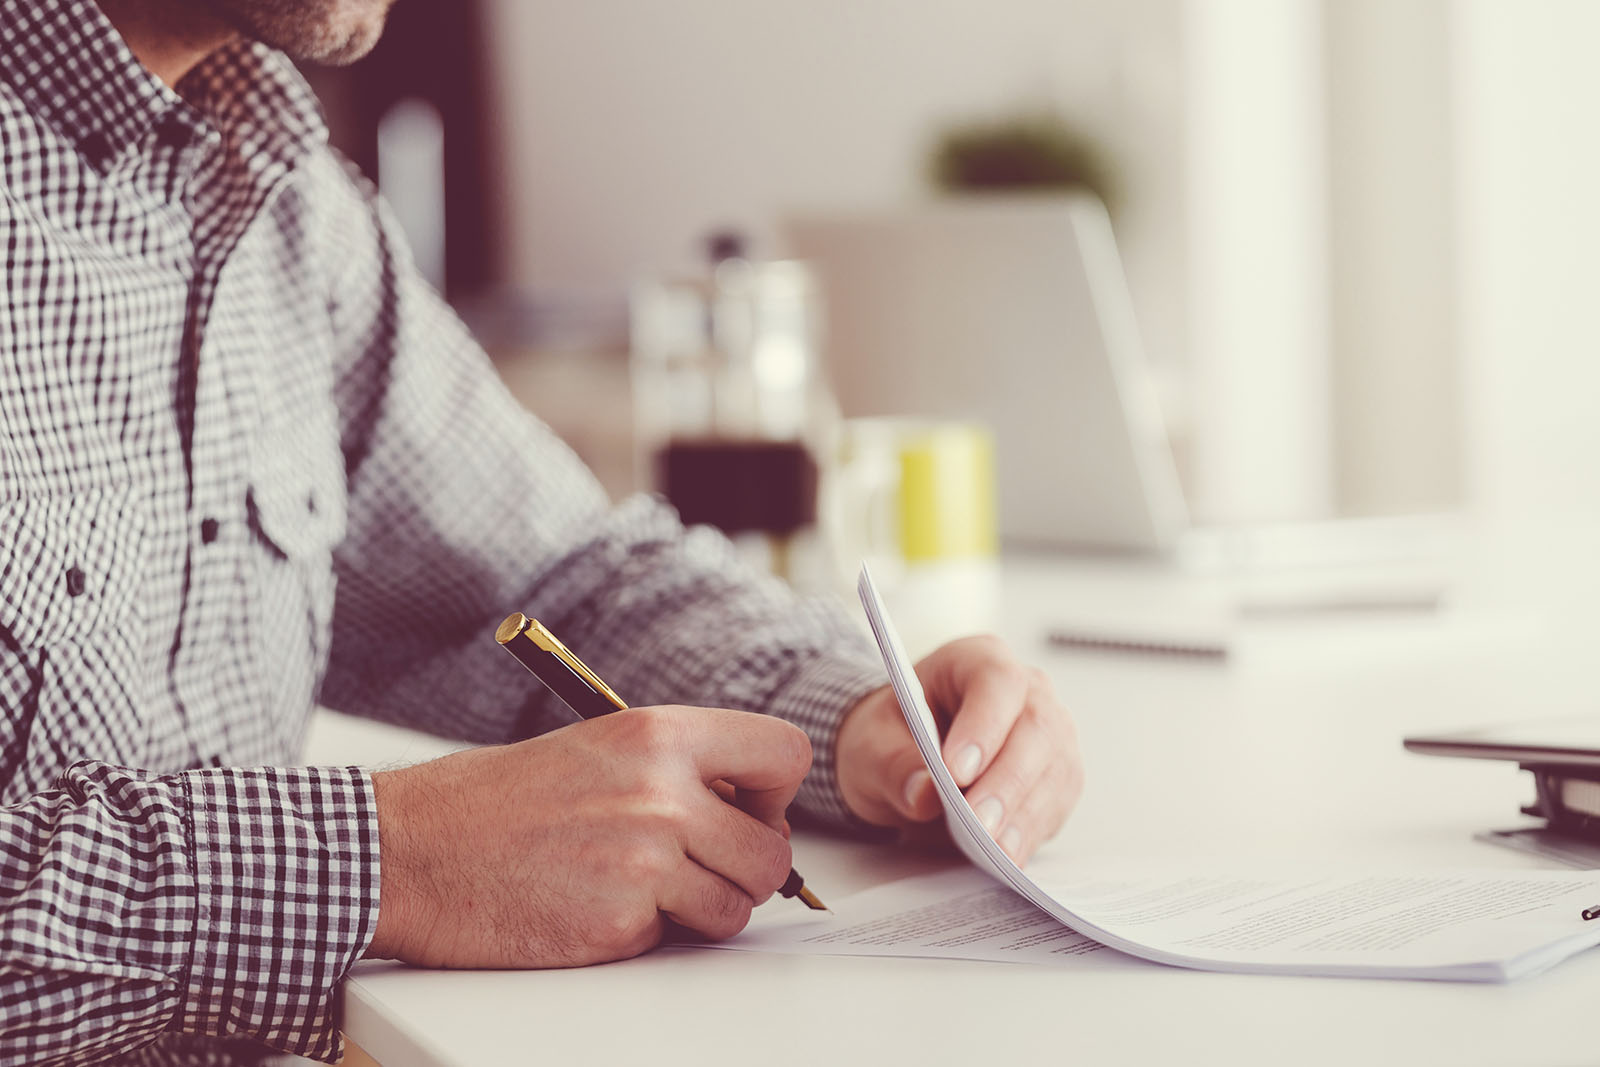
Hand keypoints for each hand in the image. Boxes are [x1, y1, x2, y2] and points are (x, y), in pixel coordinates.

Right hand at [366, 705, 810, 966]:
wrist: (411, 850)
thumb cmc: (495, 800)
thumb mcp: (598, 748)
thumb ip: (676, 769)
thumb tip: (747, 807)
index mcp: (659, 735)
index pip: (784, 753)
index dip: (776, 793)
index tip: (748, 809)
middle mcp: (662, 794)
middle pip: (773, 852)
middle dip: (746, 870)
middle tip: (702, 868)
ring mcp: (644, 863)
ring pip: (736, 906)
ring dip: (703, 910)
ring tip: (644, 890)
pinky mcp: (619, 924)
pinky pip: (675, 939)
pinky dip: (648, 934)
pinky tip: (596, 907)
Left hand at [835, 635, 1082, 864]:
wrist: (905, 759)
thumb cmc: (891, 738)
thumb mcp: (870, 746)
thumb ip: (892, 765)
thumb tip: (924, 793)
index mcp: (976, 660)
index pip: (996, 682)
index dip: (984, 725)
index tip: (957, 772)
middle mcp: (1026, 690)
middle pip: (1037, 727)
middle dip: (1007, 780)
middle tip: (979, 823)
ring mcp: (1049, 732)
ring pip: (1055, 768)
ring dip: (1025, 812)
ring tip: (995, 849)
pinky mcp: (1056, 774)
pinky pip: (1058, 801)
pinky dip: (1034, 830)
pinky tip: (1010, 853)